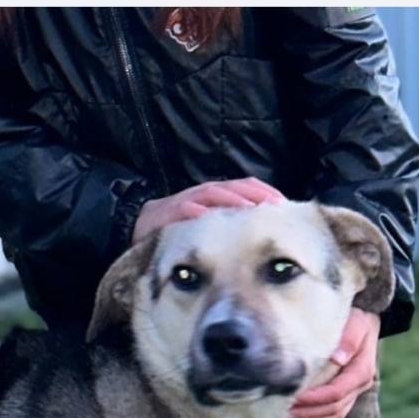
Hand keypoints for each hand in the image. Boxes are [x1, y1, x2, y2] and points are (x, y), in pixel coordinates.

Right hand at [132, 176, 283, 240]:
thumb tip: (259, 228)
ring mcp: (182, 201)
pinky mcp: (165, 213)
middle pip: (231, 186)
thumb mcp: (206, 226)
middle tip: (273, 204)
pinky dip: (196, 211)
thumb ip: (227, 223)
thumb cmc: (176, 231)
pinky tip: (209, 216)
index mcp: (211, 195)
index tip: (283, 203)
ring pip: (211, 194)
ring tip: (250, 209)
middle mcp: (199, 194)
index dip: (262, 191)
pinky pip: (183, 209)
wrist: (136, 230)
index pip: (242, 186)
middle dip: (254, 193)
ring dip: (232, 200)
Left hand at [291, 307, 379, 417]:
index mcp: (362, 371)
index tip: (293, 396)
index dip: (314, 398)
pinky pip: (334, 412)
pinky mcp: (348, 394)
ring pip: (335, 414)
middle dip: (308, 411)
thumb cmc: (357, 321)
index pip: (336, 392)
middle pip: (334, 408)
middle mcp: (360, 385)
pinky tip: (299, 416)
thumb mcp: (356, 324)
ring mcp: (355, 392)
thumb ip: (349, 339)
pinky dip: (317, 417)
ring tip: (288, 416)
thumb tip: (337, 358)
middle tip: (284, 410)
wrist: (365, 324)